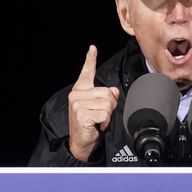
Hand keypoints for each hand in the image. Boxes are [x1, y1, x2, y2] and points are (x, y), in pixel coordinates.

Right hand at [67, 45, 119, 160]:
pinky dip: (105, 122)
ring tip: (98, 121)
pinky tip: (96, 126)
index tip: (93, 48)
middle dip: (110, 106)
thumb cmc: (90, 125)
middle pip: (107, 93)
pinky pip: (105, 114)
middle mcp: (77, 95)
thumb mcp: (99, 109)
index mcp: (80, 91)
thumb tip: (114, 90)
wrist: (81, 143)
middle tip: (101, 116)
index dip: (90, 60)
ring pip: (107, 103)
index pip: (86, 73)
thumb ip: (106, 97)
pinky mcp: (81, 113)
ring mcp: (77, 104)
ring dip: (107, 115)